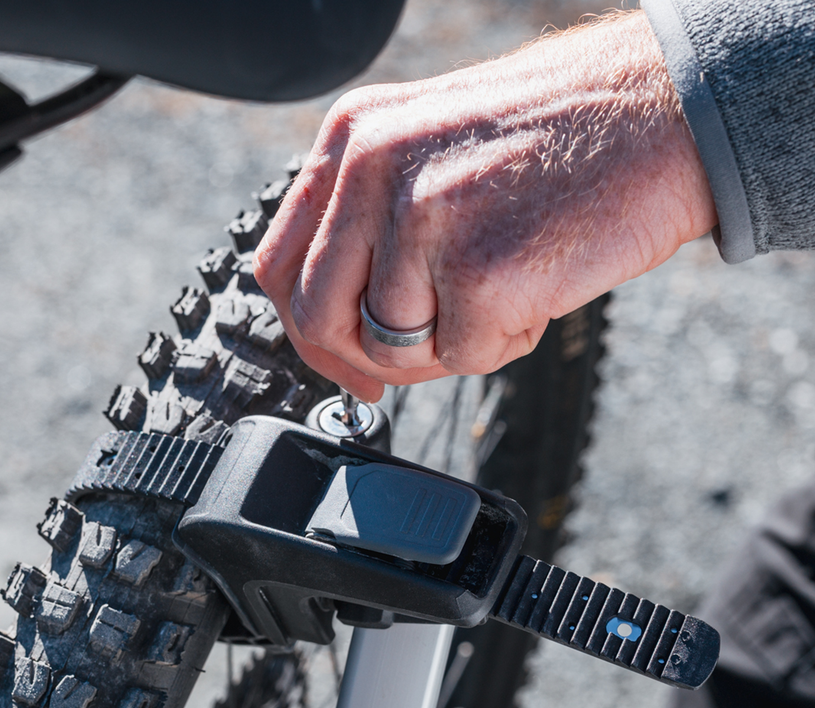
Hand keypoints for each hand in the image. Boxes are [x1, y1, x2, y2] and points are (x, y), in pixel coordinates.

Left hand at [254, 11, 716, 400]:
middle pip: (319, 318)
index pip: (279, 265)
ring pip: (390, 347)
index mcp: (351, 139)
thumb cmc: (555, 141)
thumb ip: (368, 226)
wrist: (662, 113)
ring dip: (449, 344)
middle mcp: (372, 170)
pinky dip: (504, 342)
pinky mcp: (478, 271)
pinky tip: (537, 287)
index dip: (306, 332)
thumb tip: (339, 329)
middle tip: (427, 350)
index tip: (344, 361)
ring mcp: (422, 219)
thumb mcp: (428, 151)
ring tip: (505, 287)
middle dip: (367, 357)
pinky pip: (463, 358)